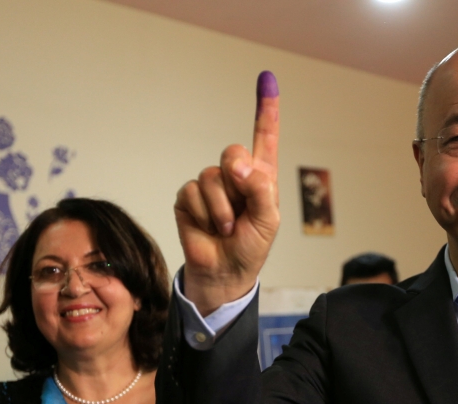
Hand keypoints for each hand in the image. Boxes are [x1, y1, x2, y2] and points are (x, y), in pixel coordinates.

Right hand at [174, 71, 279, 314]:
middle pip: (232, 151)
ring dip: (221, 208)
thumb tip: (240, 167)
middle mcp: (235, 175)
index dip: (265, 108)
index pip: (264, 137)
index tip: (267, 78)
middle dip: (237, 178)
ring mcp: (210, 185)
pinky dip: (204, 214)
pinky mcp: (188, 198)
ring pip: (212, 177)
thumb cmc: (250, 247)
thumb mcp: (268, 221)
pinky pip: (193, 192)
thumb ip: (261, 190)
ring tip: (226, 227)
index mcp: (260, 176)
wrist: (224, 272)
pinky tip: (209, 228)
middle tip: (241, 206)